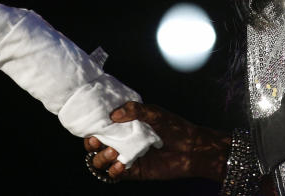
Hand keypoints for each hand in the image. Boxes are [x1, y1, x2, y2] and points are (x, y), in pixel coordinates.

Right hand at [84, 101, 229, 182]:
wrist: (193, 149)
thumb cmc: (175, 127)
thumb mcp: (155, 113)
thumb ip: (135, 110)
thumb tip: (114, 114)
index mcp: (126, 126)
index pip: (102, 127)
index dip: (93, 128)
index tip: (91, 126)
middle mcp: (124, 141)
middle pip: (96, 146)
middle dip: (91, 145)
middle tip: (96, 141)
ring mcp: (128, 157)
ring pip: (102, 161)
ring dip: (102, 157)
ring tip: (113, 152)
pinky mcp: (135, 171)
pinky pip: (116, 175)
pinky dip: (114, 171)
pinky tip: (121, 164)